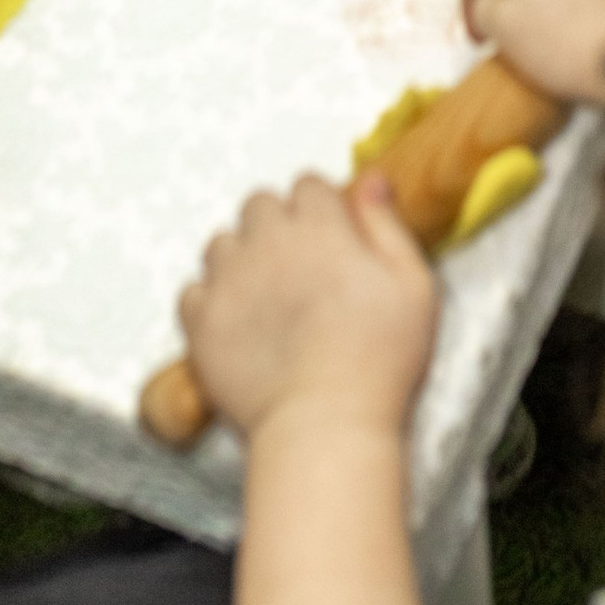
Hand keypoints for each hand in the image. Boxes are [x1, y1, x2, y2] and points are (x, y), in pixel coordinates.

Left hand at [179, 169, 439, 441]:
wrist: (325, 425)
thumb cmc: (379, 359)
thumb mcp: (411, 286)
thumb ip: (387, 225)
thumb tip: (369, 179)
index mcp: (319, 226)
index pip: (307, 184)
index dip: (322, 209)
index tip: (333, 239)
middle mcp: (267, 241)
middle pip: (259, 205)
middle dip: (278, 225)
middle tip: (299, 268)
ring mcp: (228, 281)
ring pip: (221, 242)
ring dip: (240, 258)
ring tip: (264, 296)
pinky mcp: (201, 323)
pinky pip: (192, 291)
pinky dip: (210, 300)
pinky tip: (236, 323)